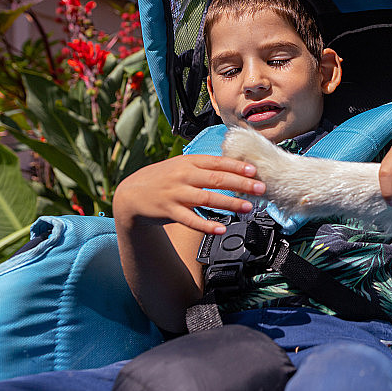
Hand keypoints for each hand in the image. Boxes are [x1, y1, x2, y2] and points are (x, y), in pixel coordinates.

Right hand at [113, 154, 265, 234]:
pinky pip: (191, 219)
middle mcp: (183, 176)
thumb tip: (234, 167)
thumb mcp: (181, 166)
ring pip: (207, 199)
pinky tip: (221, 229)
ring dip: (230, 203)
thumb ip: (204, 167)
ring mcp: (175, 193)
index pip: (217, 162)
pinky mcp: (168, 211)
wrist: (130, 194)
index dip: (237, 166)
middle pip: (216, 179)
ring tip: (247, 208)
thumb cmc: (162, 179)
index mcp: (188, 162)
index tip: (255, 170)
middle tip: (260, 188)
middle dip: (241, 183)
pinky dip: (206, 225)